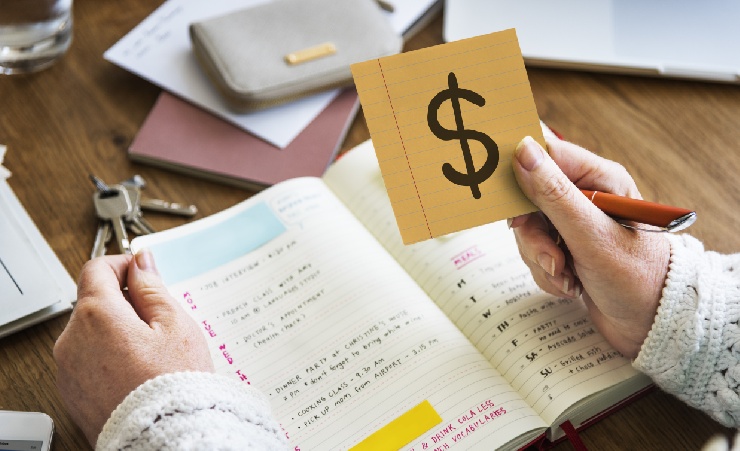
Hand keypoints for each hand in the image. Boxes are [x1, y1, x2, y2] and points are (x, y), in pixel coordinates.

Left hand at [54, 251, 213, 445]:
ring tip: (152, 351)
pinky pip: (88, 359)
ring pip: (91, 332)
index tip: (143, 273)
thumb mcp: (174, 324)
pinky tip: (138, 370)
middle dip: (123, 302)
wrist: (164, 437)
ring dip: (116, 330)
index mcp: (96, 315)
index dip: (123, 265)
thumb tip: (141, 263)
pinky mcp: (72, 391)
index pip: (97, 269)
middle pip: (93, 301)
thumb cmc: (173, 382)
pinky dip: (109, 356)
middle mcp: (72, 339)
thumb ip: (152, 287)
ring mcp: (68, 368)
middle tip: (159, 320)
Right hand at [510, 136, 669, 357]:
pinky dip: (547, 272)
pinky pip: (535, 251)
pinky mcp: (566, 245)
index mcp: (598, 178)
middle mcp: (585, 195)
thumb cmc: (638, 277)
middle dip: (533, 235)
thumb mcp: (591, 235)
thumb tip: (523, 150)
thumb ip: (553, 194)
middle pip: (528, 198)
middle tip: (553, 256)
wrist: (653, 324)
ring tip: (567, 276)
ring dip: (542, 258)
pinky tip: (571, 284)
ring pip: (528, 230)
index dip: (520, 176)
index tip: (509, 204)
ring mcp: (574, 222)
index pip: (544, 155)